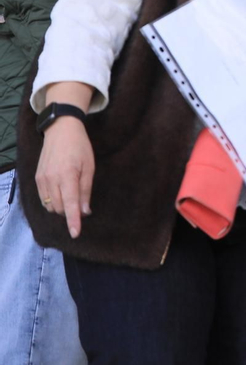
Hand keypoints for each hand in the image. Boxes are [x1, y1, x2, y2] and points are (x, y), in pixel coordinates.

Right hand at [36, 117, 93, 238]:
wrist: (60, 131)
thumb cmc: (80, 147)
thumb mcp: (89, 167)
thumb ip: (86, 190)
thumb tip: (84, 212)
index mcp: (67, 175)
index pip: (69, 204)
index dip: (73, 220)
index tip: (75, 234)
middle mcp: (51, 180)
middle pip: (59, 208)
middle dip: (70, 211)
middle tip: (81, 202)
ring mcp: (41, 180)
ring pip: (50, 206)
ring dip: (62, 207)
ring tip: (71, 193)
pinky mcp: (37, 179)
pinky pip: (44, 199)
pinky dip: (53, 201)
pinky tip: (61, 192)